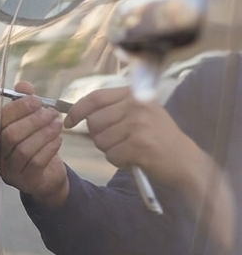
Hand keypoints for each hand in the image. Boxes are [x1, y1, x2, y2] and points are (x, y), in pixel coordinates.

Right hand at [0, 81, 67, 205]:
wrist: (46, 178)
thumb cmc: (35, 148)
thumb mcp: (29, 123)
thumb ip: (25, 103)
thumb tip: (23, 85)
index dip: (18, 108)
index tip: (36, 100)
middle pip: (10, 135)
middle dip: (32, 120)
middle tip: (51, 112)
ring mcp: (9, 171)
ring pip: (23, 148)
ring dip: (43, 133)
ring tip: (58, 124)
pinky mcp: (25, 181)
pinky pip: (36, 162)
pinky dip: (49, 148)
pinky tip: (58, 140)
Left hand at [63, 87, 198, 184]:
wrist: (186, 160)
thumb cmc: (158, 137)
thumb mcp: (140, 112)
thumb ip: (113, 108)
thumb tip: (76, 113)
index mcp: (135, 93)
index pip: (95, 98)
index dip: (77, 110)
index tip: (68, 122)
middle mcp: (137, 105)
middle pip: (94, 122)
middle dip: (98, 136)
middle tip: (119, 141)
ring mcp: (139, 124)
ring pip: (100, 140)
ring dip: (110, 150)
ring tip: (130, 149)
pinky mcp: (140, 145)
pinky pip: (111, 155)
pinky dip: (119, 161)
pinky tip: (135, 158)